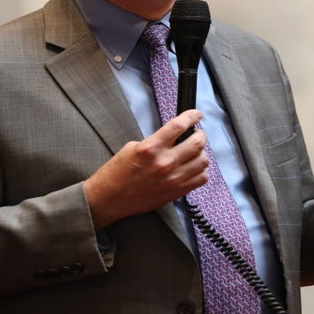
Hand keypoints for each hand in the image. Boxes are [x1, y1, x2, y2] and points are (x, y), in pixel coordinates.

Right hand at [84, 110, 209, 228]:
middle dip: (201, 134)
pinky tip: (192, 168)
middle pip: (197, 143)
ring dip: (201, 153)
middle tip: (197, 133)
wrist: (110, 199)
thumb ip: (156, 141)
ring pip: (203, 161)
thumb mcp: (133, 147)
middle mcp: (164, 163)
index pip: (179, 126)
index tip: (196, 114)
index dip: (192, 116)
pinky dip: (200, 171)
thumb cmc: (117, 173)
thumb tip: (175, 137)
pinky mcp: (176, 192)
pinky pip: (201, 179)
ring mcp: (173, 179)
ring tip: (194, 152)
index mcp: (151, 147)